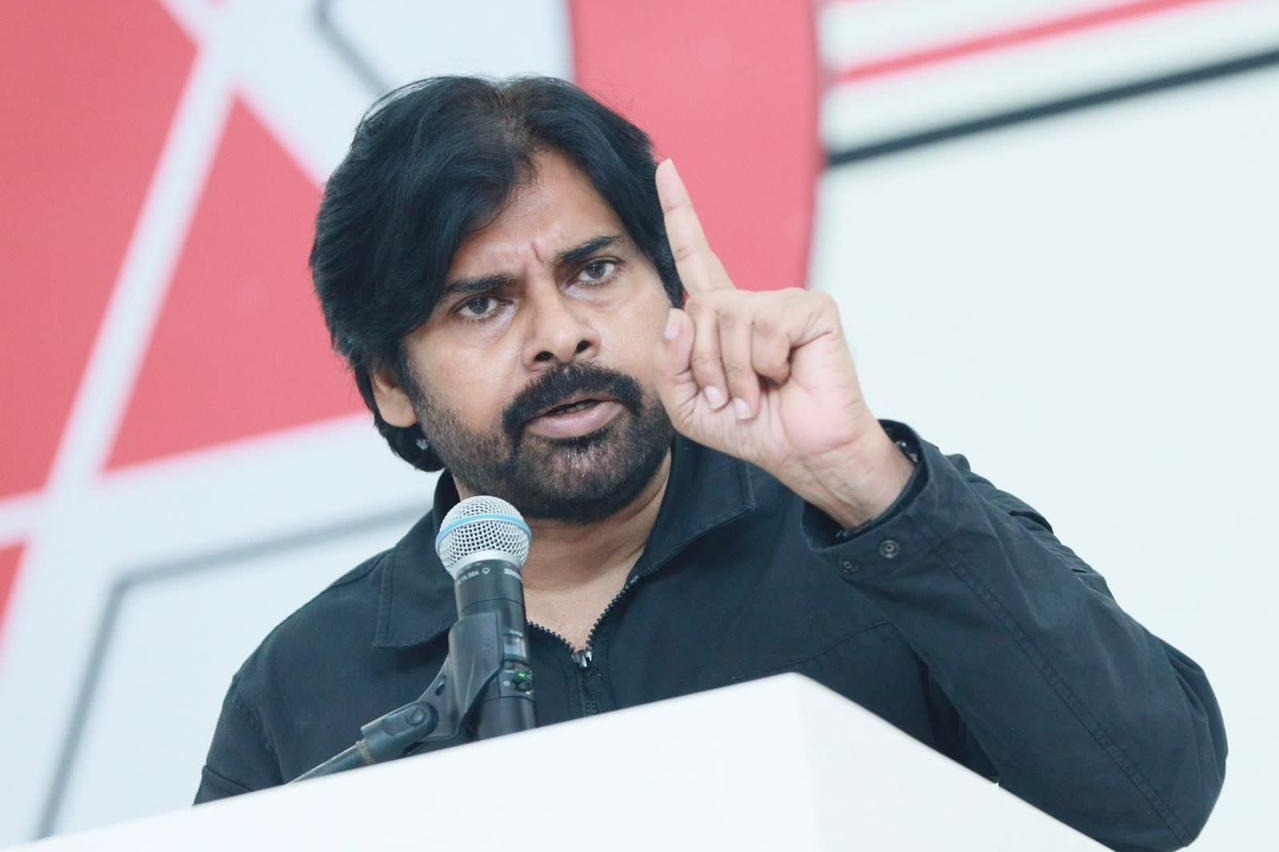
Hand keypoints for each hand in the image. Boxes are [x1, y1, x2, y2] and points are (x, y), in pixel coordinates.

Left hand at [653, 160, 913, 527]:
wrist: (803, 453)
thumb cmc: (751, 427)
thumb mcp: (687, 403)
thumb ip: (669, 362)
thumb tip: (681, 310)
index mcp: (722, 317)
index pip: (694, 256)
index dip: (679, 212)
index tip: (665, 167)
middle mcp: (751, 301)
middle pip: (700, 308)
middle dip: (704, 364)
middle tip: (730, 398)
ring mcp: (783, 301)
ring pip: (729, 319)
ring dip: (734, 371)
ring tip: (758, 393)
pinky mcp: (812, 308)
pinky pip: (765, 327)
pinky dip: (767, 363)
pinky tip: (787, 376)